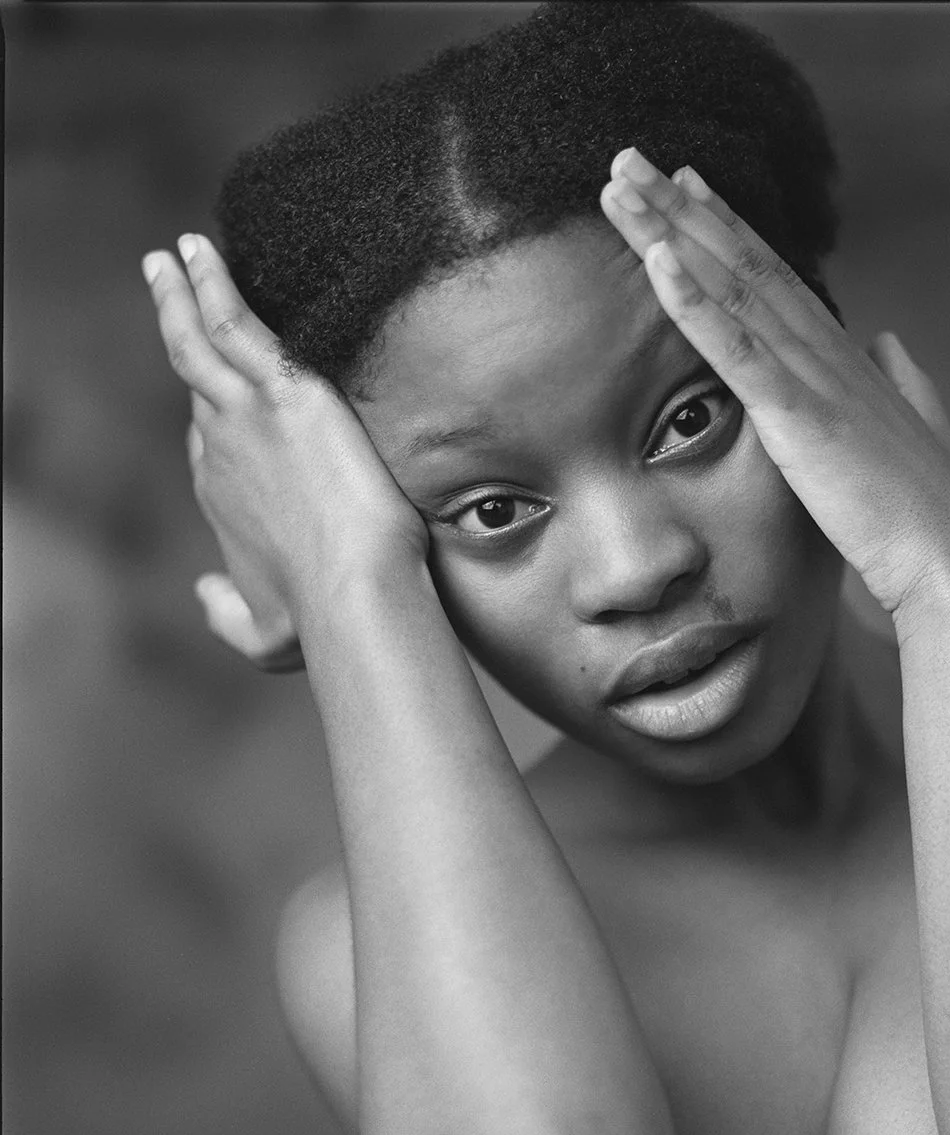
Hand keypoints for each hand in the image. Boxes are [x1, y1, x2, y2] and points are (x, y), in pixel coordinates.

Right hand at [141, 235, 428, 671]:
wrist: (352, 590)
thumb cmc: (319, 621)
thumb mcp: (264, 636)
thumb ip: (229, 617)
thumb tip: (205, 592)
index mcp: (222, 493)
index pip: (209, 434)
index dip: (210, 406)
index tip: (216, 382)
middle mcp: (218, 446)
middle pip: (194, 374)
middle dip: (179, 328)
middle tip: (165, 286)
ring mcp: (244, 414)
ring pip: (198, 338)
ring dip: (181, 292)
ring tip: (171, 257)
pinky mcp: (283, 390)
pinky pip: (232, 321)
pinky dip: (210, 283)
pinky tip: (197, 251)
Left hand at [599, 148, 949, 625]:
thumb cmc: (929, 516)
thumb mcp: (917, 433)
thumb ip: (902, 384)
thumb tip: (890, 343)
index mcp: (845, 359)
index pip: (774, 279)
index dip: (725, 230)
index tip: (686, 184)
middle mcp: (828, 352)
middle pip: (742, 263)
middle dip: (682, 209)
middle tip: (630, 158)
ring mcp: (814, 380)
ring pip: (730, 288)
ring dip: (671, 233)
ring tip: (621, 184)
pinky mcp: (800, 419)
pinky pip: (737, 349)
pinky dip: (695, 303)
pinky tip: (657, 260)